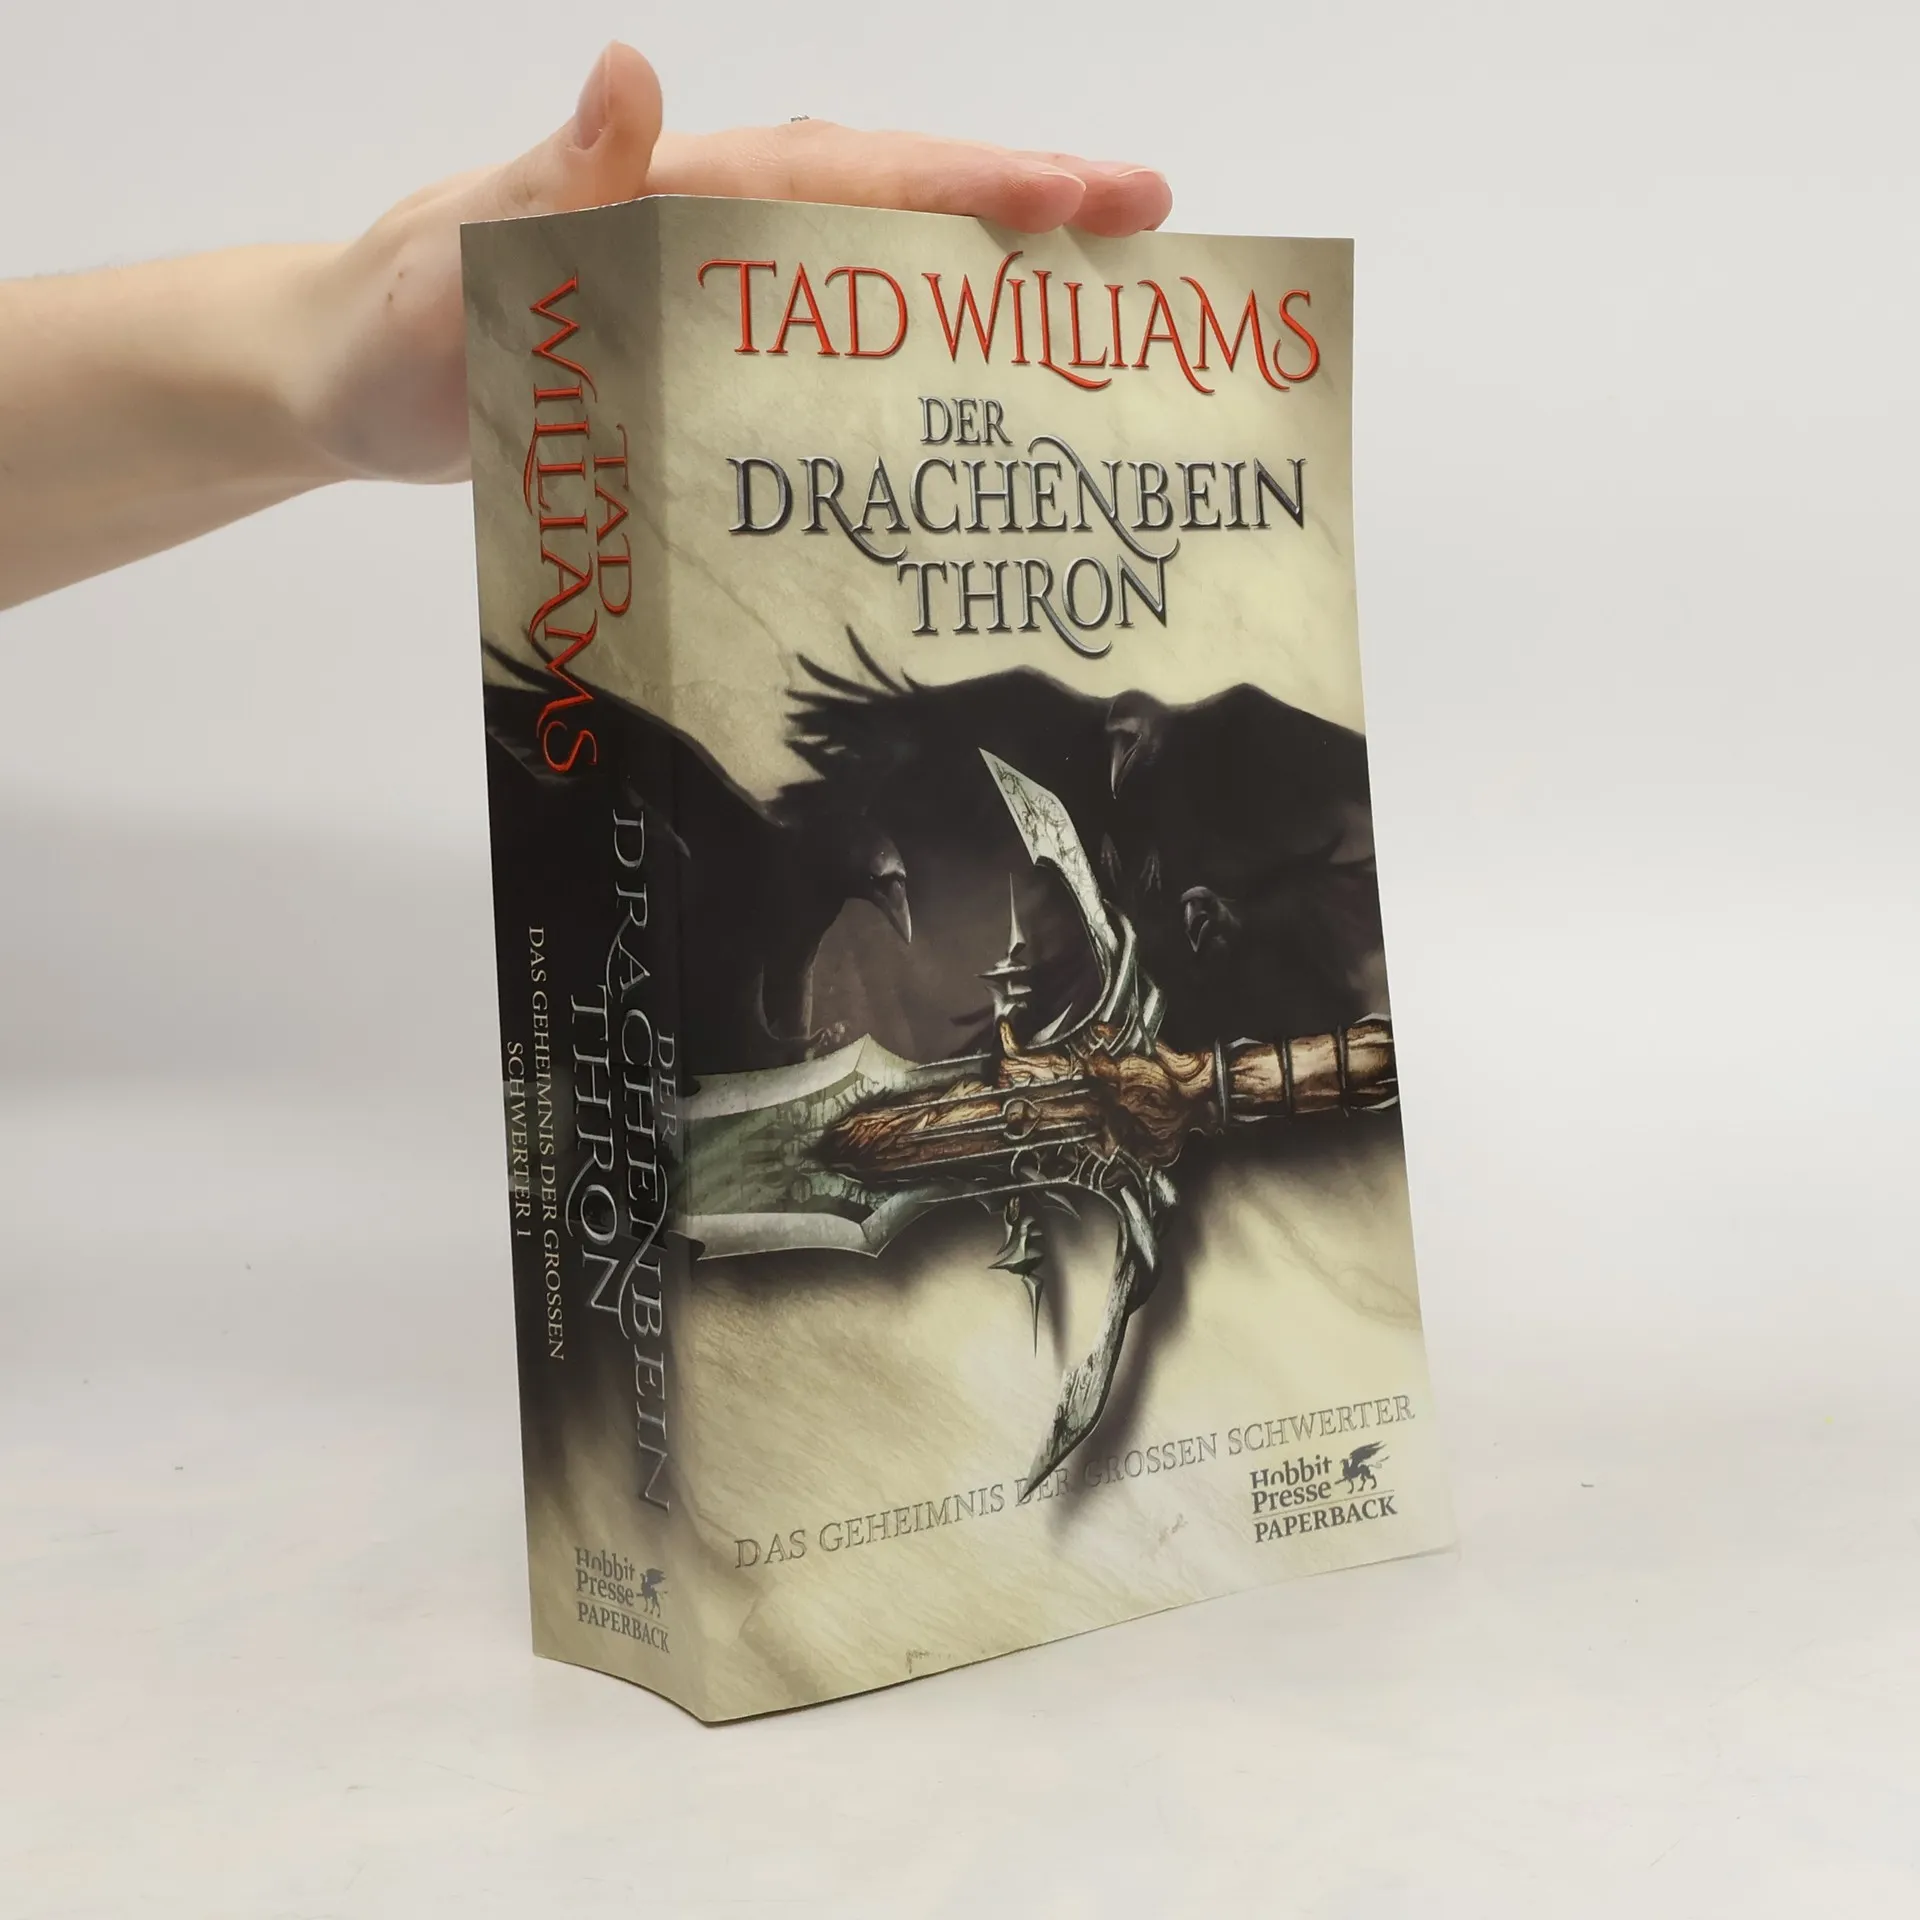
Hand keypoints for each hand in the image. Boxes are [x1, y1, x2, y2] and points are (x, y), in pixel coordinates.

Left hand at [294, 42, 1173, 484]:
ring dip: (987, 262)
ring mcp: (716, 281)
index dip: (962, 183)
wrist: (348, 375)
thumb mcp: (457, 255)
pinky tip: (972, 371)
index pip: (838, 174)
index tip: (1080, 196)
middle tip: (1148, 216)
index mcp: (672, 192)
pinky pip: (831, 328)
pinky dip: (910, 336)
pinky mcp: (708, 341)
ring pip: (877, 252)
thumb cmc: (396, 323)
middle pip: (889, 195)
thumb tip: (630, 75)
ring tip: (1104, 285)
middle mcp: (712, 220)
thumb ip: (550, 183)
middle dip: (1020, 202)